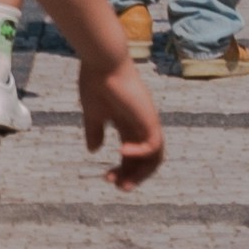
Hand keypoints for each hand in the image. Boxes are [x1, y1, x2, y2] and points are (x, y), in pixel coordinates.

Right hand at [81, 47, 166, 187]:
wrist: (102, 61)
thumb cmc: (95, 81)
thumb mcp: (93, 113)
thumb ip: (94, 131)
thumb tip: (94, 150)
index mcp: (128, 123)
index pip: (133, 153)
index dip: (123, 169)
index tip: (107, 178)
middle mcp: (141, 125)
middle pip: (147, 159)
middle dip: (134, 176)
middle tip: (119, 187)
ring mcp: (147, 122)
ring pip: (155, 156)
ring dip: (140, 172)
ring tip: (122, 182)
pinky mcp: (149, 119)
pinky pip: (153, 145)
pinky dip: (140, 154)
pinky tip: (121, 153)